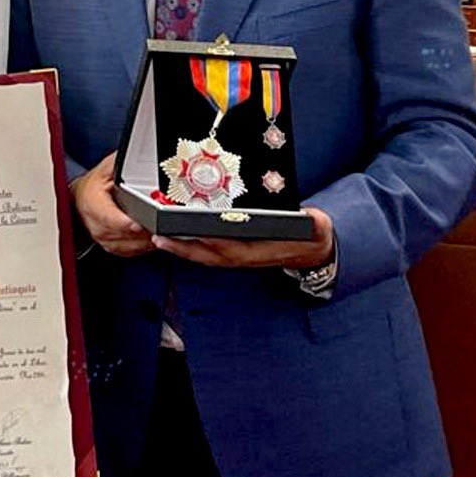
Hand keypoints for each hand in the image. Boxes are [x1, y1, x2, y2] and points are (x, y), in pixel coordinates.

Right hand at [70, 152, 155, 257]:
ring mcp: (104, 238)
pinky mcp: (112, 247)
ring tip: (158, 225)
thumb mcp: (107, 167)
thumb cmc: (93, 184)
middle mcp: (96, 225)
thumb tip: (140, 159)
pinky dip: (144, 244)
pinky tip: (150, 234)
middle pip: (125, 234)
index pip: (109, 218)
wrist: (80, 199)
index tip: (139, 223)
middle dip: (145, 228)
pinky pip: (132, 251)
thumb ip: (122, 164)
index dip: (125, 222)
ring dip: (147, 237)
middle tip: (160, 221)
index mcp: (93, 204)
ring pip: (131, 245)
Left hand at [151, 206, 334, 269]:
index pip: (234, 249)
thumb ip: (314, 224)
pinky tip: (175, 237)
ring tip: (159, 236)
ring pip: (206, 255)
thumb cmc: (311, 233)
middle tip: (159, 237)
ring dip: (182, 249)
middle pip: (211, 255)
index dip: (213, 244)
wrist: (313, 248)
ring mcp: (240, 256)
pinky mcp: (234, 251)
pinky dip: (190, 246)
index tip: (193, 236)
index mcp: (263, 251)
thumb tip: (313, 219)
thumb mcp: (317, 226)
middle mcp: (248, 257)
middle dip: (184, 249)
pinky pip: (208, 251)